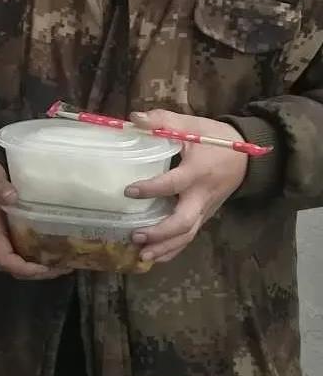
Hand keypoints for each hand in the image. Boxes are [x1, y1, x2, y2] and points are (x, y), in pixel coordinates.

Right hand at [0, 158, 66, 280]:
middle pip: (14, 269)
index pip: (6, 260)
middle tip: (65, 266)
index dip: (26, 268)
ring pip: (16, 265)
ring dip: (38, 268)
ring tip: (63, 262)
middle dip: (38, 272)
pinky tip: (51, 251)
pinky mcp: (0, 238)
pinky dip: (33, 259)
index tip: (48, 267)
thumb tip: (12, 197)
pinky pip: (16, 255)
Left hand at [126, 109, 247, 264]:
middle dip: (160, 233)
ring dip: (165, 247)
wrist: (246, 156)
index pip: (173, 184)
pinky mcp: (204, 216)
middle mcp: (201, 195)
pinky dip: (173, 249)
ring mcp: (205, 209)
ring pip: (187, 235)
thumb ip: (162, 120)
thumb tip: (134, 118)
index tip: (128, 191)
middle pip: (183, 222)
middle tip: (136, 234)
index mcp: (197, 172)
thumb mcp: (191, 125)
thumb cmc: (214, 140)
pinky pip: (189, 237)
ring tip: (142, 255)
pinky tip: (155, 257)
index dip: (151, 189)